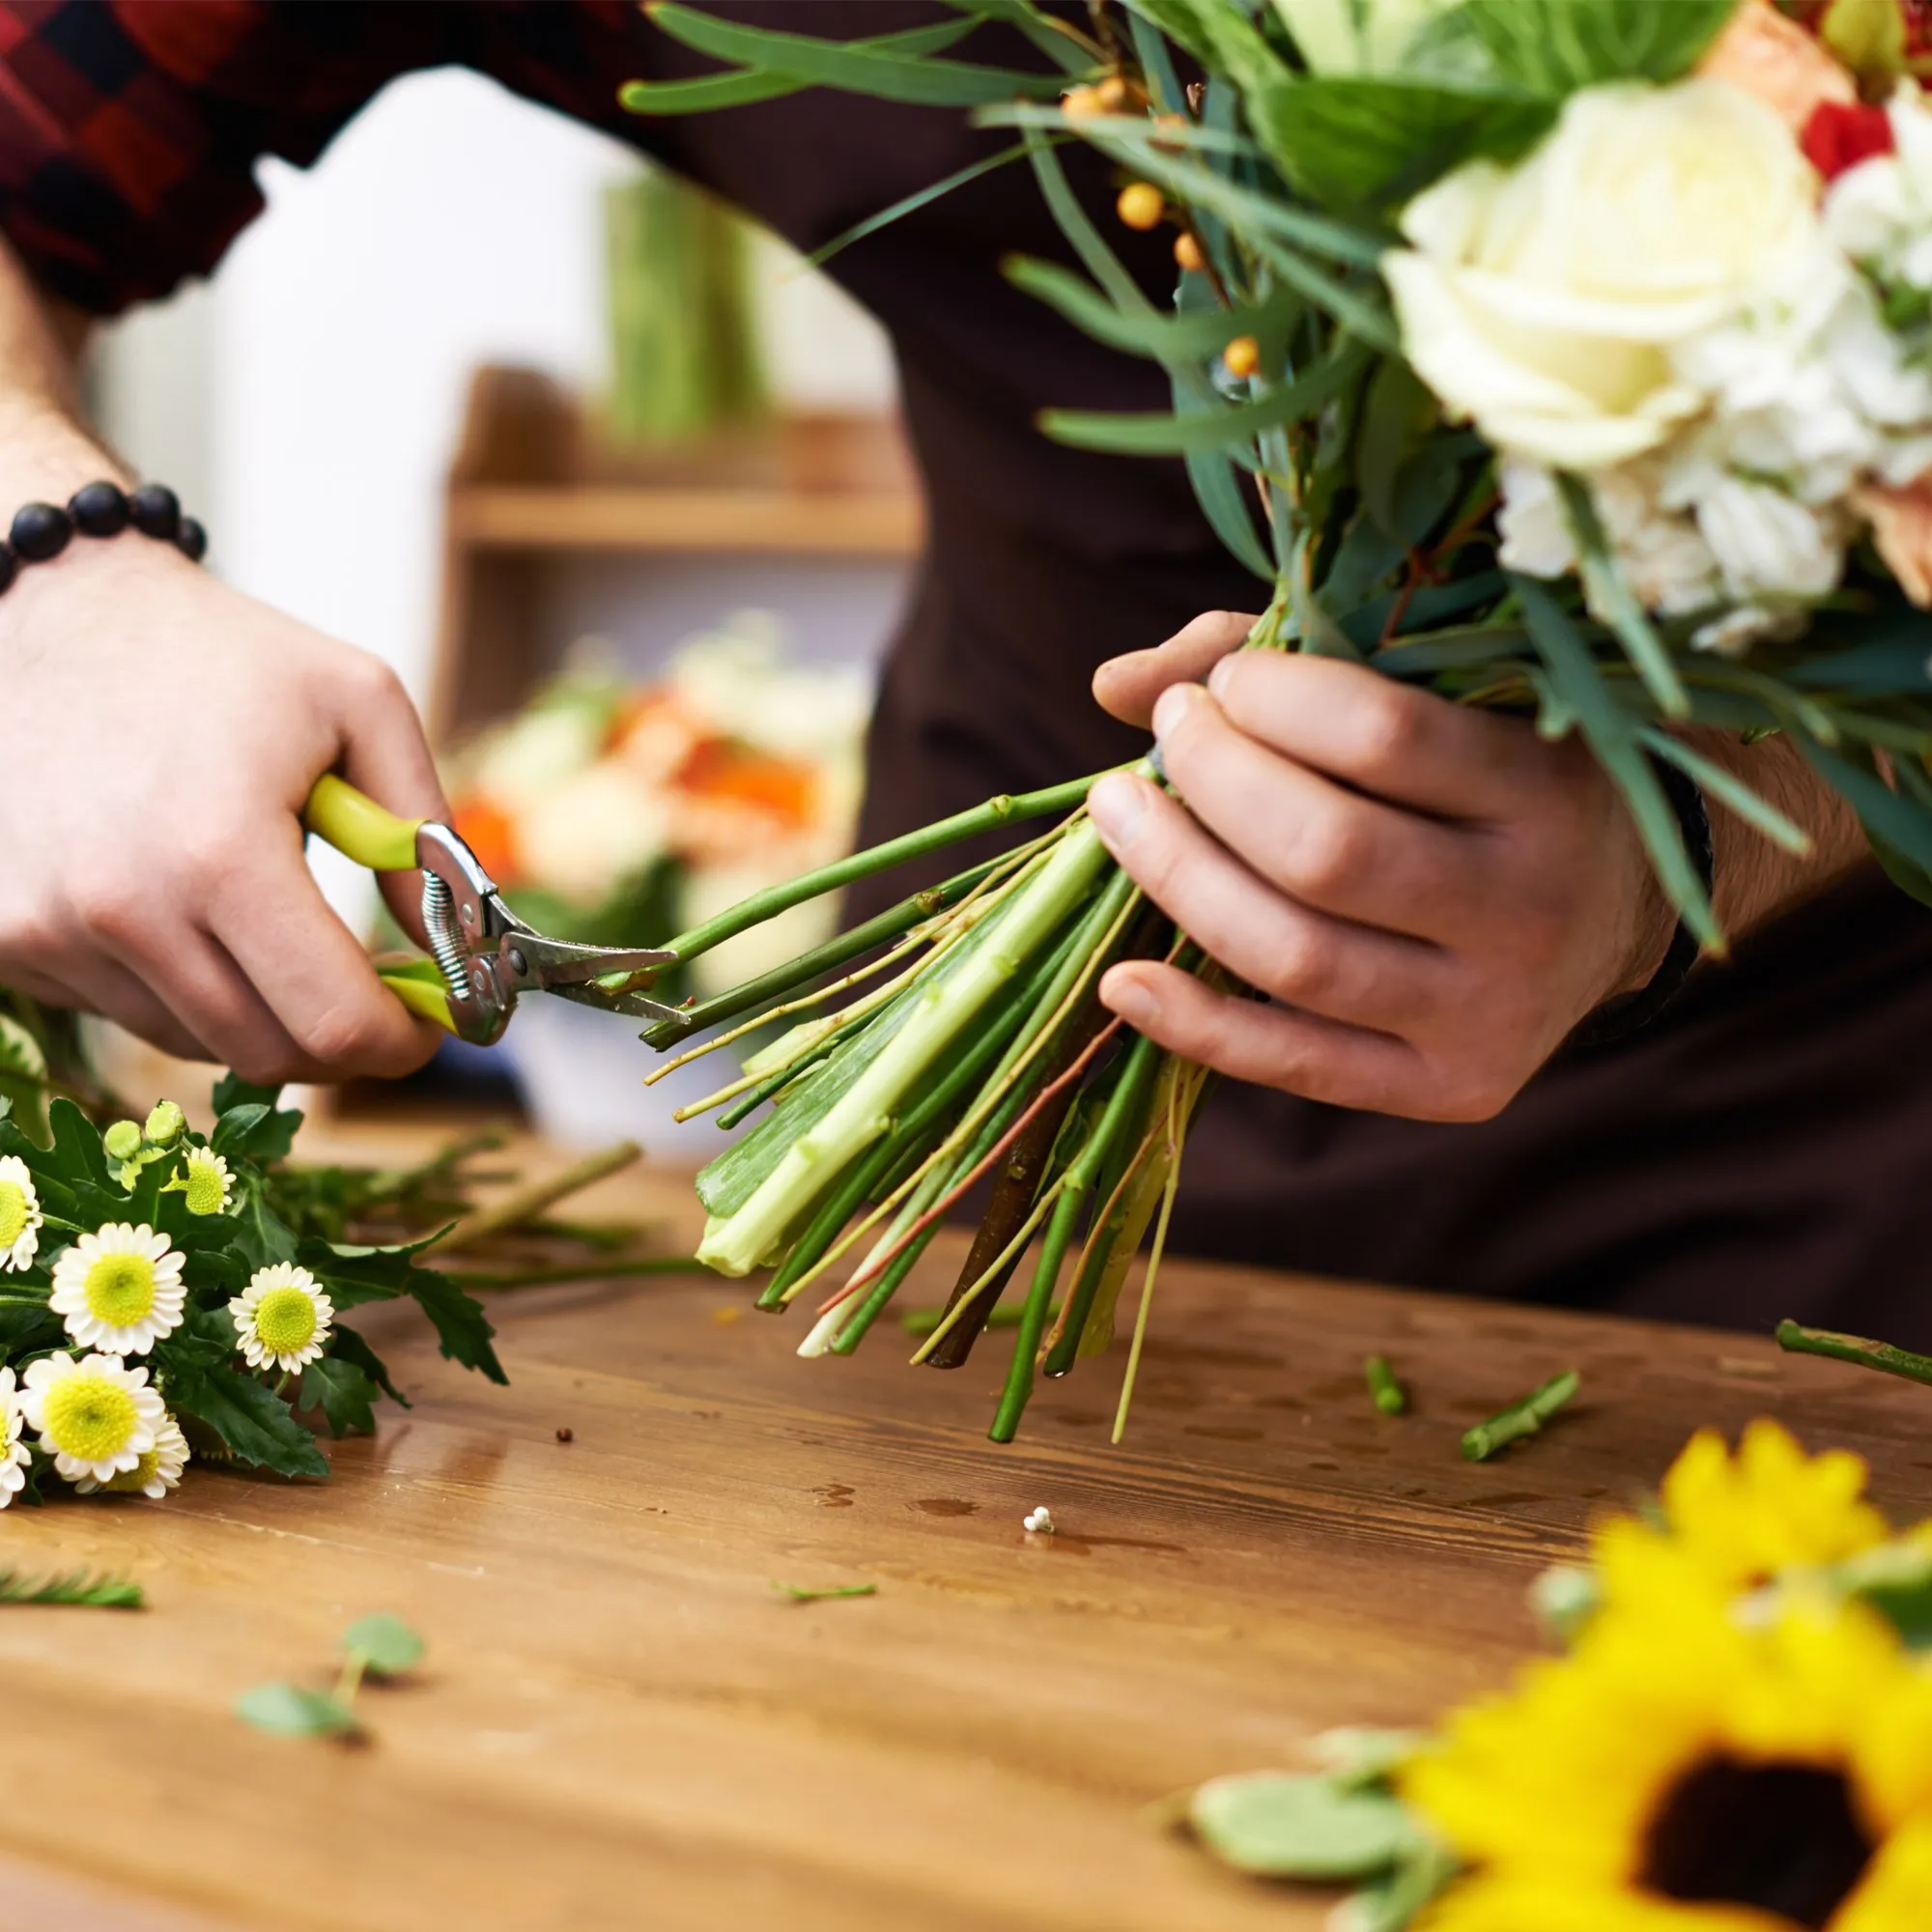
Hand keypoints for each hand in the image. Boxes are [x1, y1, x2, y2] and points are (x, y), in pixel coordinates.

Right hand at [0, 536, 448, 1083]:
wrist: (48, 611)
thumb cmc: (220, 656)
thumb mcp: (361, 705)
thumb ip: (426, 837)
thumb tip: (462, 951)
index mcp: (218, 854)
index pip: (334, 1024)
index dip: (400, 1042)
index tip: (427, 1023)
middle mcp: (120, 910)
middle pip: (268, 1053)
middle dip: (339, 1037)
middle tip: (372, 991)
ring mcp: (43, 932)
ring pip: (196, 1042)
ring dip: (255, 1006)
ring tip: (263, 914)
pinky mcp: (1, 941)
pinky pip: (122, 1011)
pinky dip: (175, 984)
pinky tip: (179, 902)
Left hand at [1086, 612, 1674, 1121]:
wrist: (1619, 904)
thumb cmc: (1496, 768)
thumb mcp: (1441, 694)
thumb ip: (1292, 671)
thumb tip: (1114, 686)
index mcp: (1549, 787)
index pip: (1382, 735)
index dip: (1273, 699)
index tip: (1225, 683)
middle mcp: (1533, 908)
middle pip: (1325, 852)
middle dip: (1214, 780)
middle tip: (1170, 735)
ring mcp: (1494, 1011)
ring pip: (1296, 958)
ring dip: (1178, 879)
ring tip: (1120, 812)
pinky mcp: (1452, 1087)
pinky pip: (1296, 1065)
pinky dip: (1194, 1024)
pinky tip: (1123, 979)